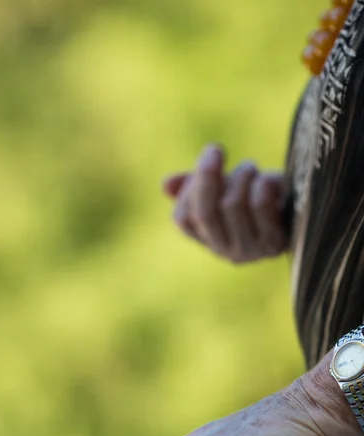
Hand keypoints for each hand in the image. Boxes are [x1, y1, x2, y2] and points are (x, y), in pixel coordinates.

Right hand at [163, 144, 288, 262]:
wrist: (304, 210)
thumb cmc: (259, 195)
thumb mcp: (225, 185)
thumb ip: (194, 185)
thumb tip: (165, 184)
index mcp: (207, 239)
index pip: (182, 217)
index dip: (191, 185)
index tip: (209, 156)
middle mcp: (225, 251)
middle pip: (204, 212)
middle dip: (207, 175)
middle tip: (216, 149)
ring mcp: (250, 251)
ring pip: (232, 205)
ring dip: (242, 176)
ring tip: (252, 170)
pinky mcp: (275, 244)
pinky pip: (260, 206)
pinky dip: (263, 184)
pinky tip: (269, 180)